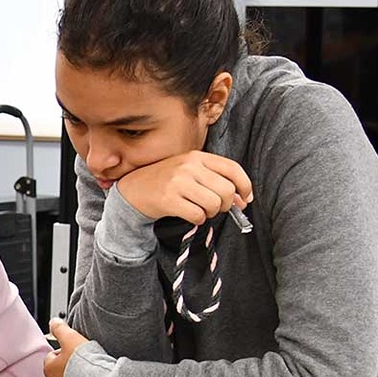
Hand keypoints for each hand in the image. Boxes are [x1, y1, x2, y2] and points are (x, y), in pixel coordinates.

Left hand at [45, 319, 89, 376]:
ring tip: (89, 371)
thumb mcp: (71, 338)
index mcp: (48, 369)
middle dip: (69, 365)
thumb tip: (53, 322)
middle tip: (83, 360)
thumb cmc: (84, 363)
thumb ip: (60, 329)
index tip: (75, 350)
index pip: (52, 356)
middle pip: (59, 370)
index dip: (65, 350)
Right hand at [115, 150, 251, 224]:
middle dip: (226, 204)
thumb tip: (242, 200)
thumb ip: (215, 180)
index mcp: (197, 157)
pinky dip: (198, 220)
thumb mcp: (190, 171)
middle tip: (217, 208)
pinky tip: (190, 215)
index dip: (245, 186)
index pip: (232, 169)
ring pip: (214, 204)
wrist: (133, 189)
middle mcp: (188, 166)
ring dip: (211, 213)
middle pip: (226, 190)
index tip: (245, 199)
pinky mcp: (168, 199)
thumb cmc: (166, 181)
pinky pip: (197, 216)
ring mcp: (177, 182)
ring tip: (201, 211)